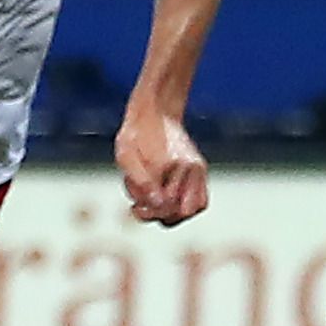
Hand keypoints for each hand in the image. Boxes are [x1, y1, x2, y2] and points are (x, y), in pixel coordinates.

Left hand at [115, 108, 209, 226]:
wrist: (155, 111)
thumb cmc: (136, 132)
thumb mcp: (125, 155)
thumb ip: (140, 181)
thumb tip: (155, 203)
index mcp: (170, 163)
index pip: (168, 205)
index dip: (152, 212)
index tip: (136, 207)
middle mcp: (189, 167)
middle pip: (183, 212)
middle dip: (160, 214)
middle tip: (140, 207)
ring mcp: (197, 169)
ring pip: (194, 208)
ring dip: (173, 212)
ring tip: (153, 201)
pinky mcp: (199, 170)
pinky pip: (199, 198)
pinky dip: (183, 204)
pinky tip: (164, 196)